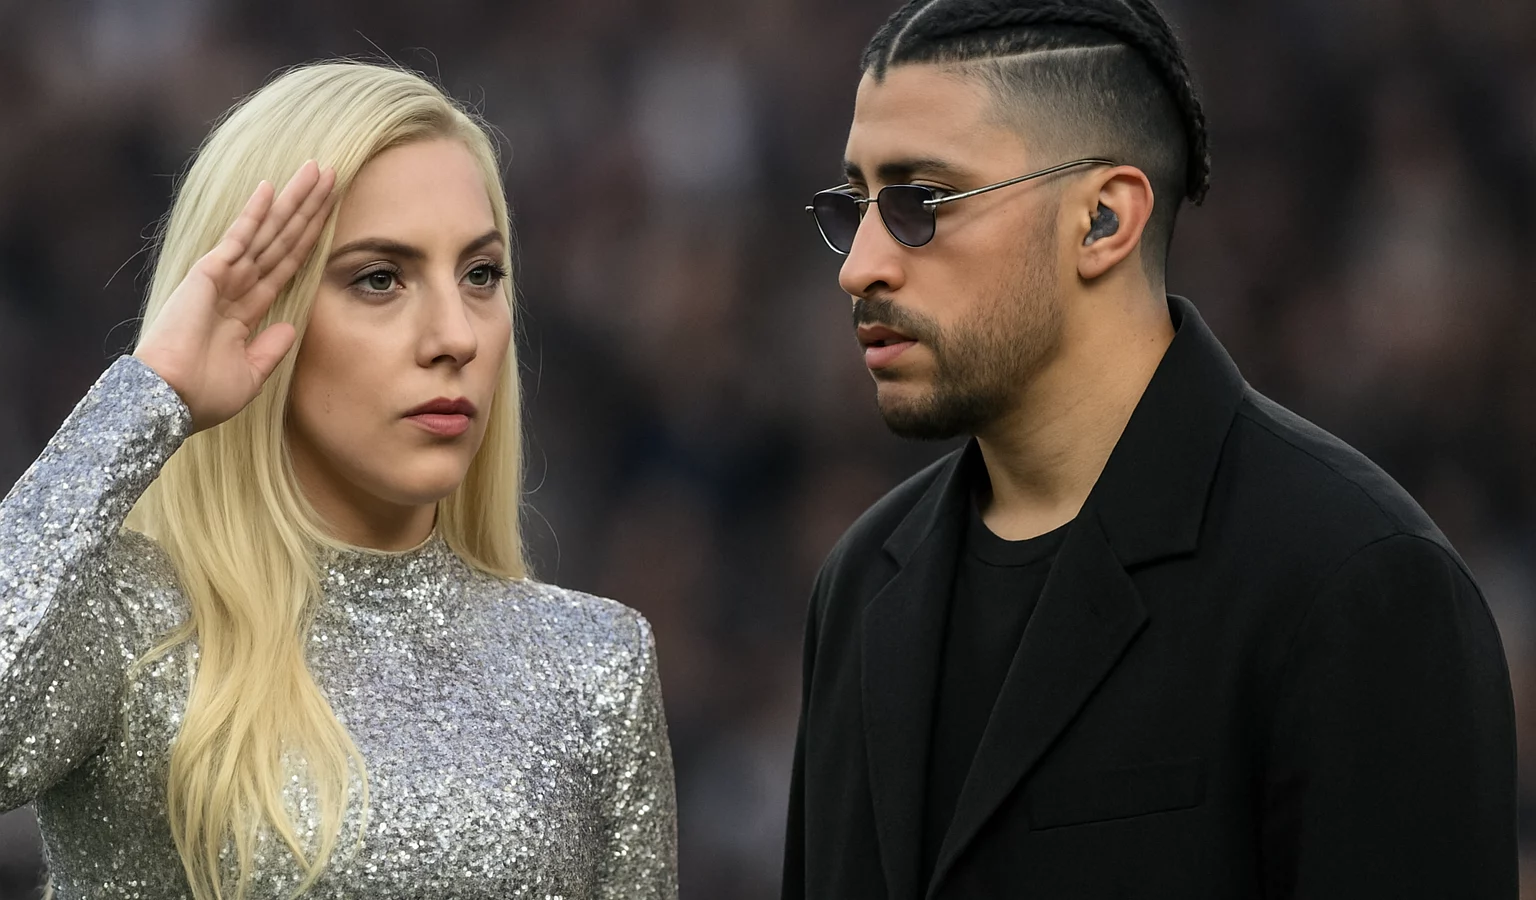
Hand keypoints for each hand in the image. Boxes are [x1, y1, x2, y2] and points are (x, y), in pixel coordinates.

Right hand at [134, 160, 335, 431]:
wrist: (172, 400)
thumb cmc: (204, 395)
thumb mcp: (251, 374)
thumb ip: (271, 349)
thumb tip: (290, 328)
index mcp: (247, 309)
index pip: (288, 263)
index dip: (310, 236)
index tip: (332, 210)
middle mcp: (237, 286)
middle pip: (283, 238)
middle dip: (307, 207)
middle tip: (332, 172)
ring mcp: (223, 276)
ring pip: (268, 231)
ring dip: (293, 201)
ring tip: (316, 170)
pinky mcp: (208, 273)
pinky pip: (238, 238)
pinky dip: (255, 213)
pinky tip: (272, 188)